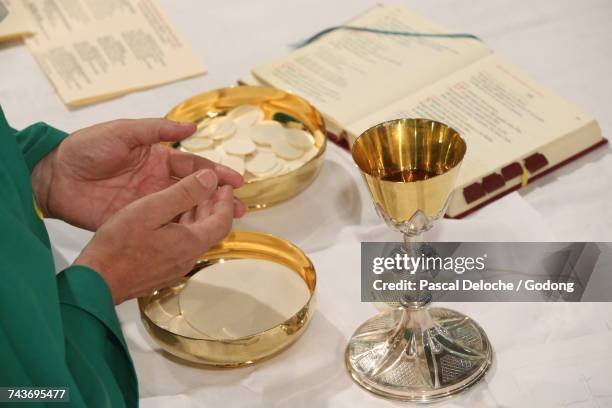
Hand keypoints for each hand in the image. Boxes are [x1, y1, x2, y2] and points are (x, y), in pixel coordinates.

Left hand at [32, 118, 244, 230]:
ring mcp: (149, 202)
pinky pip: (164, 226)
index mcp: (158, 158)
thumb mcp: (124, 131)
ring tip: (228, 224)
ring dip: (206, 216)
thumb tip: (192, 128)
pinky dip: (182, 231)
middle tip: (241, 208)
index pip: (194, 166)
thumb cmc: (87, 148)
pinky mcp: (136, 220)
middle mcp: (158, 181)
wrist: (55, 177)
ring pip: (184, 210)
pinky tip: (199, 237)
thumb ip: (157, 130)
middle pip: (195, 191)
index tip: (236, 181)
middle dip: (219, 198)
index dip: (216, 173)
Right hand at [74, 169, 233, 303]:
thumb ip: (184, 192)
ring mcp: (175, 266)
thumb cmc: (118, 245)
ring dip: (197, 215)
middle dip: (213, 205)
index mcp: (191, 242)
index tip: (224, 184)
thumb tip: (211, 178)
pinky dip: (183, 226)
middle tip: (209, 185)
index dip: (226, 200)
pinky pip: (181, 244)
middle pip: (211, 228)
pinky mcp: (162, 269)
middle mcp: (188, 257)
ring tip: (191, 194)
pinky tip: (170, 215)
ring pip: (195, 236)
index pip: (223, 221)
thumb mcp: (151, 209)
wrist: (96, 282)